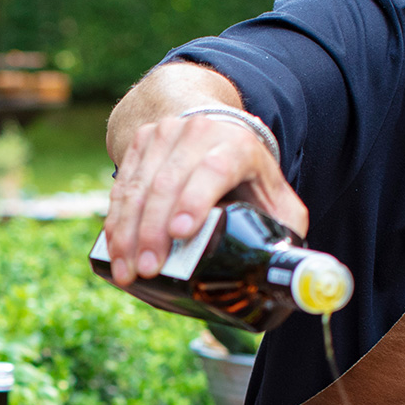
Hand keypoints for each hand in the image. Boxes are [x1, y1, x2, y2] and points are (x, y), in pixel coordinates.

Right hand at [102, 114, 307, 286]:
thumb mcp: (276, 196)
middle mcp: (199, 133)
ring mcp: (165, 135)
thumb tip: (290, 274)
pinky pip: (122, 186)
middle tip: (148, 270)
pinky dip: (115, 221)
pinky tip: (114, 252)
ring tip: (127, 272)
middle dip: (154, 231)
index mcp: (238, 145)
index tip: (181, 234)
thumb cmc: (249, 178)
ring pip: (139, 185)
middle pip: (169, 182)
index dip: (194, 200)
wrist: (213, 130)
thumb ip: (286, 229)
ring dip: (127, 232)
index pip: (214, 170)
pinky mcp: (140, 143)